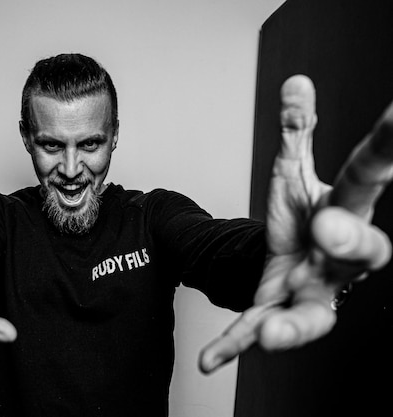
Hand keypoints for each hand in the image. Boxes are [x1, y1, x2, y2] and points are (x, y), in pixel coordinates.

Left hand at [199, 75, 392, 372]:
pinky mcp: (278, 313)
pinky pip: (258, 332)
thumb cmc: (301, 217)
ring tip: (271, 332)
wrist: (292, 262)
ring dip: (295, 323)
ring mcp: (311, 293)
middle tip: (330, 228)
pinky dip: (234, 346)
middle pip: (363, 253)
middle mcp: (340, 260)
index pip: (367, 176)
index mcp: (347, 211)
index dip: (386, 147)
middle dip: (350, 240)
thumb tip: (296, 81)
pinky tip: (210, 361)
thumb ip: (296, 132)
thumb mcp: (293, 170)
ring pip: (317, 315)